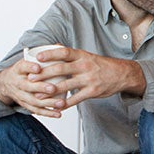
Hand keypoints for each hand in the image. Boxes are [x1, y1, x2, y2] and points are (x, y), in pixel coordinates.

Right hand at [0, 57, 69, 117]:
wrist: (5, 83)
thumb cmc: (22, 70)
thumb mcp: (27, 60)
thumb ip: (42, 55)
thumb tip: (60, 45)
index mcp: (19, 69)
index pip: (23, 66)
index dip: (30, 67)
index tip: (37, 67)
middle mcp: (18, 83)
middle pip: (28, 86)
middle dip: (41, 88)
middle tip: (53, 88)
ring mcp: (21, 95)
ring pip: (34, 100)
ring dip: (48, 103)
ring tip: (61, 103)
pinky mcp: (25, 105)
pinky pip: (36, 110)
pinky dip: (47, 113)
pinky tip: (58, 113)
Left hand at [15, 46, 142, 109]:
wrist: (122, 74)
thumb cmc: (101, 65)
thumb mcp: (86, 55)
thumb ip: (70, 54)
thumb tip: (52, 47)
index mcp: (82, 55)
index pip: (63, 52)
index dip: (49, 54)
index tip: (37, 58)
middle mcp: (84, 66)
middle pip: (61, 69)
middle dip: (44, 74)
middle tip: (31, 79)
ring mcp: (89, 79)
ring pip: (66, 85)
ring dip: (50, 91)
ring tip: (38, 96)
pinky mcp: (92, 92)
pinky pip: (76, 98)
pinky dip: (65, 103)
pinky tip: (56, 106)